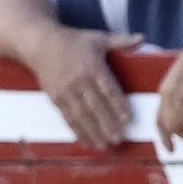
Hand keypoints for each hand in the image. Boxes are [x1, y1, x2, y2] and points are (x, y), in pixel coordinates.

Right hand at [31, 27, 141, 149]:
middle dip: (107, 125)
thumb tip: (141, 38)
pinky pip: (68, 118)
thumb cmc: (74, 41)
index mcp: (93, 67)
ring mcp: (66, 92)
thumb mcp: (98, 38)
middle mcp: (79, 82)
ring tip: (104, 145)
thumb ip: (120, 41)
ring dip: (93, 133)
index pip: (108, 90)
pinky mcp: (56, 99)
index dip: (118, 106)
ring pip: (81, 117)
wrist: (41, 45)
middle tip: (118, 139)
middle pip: (95, 107)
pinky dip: (77, 132)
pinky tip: (86, 142)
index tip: (128, 120)